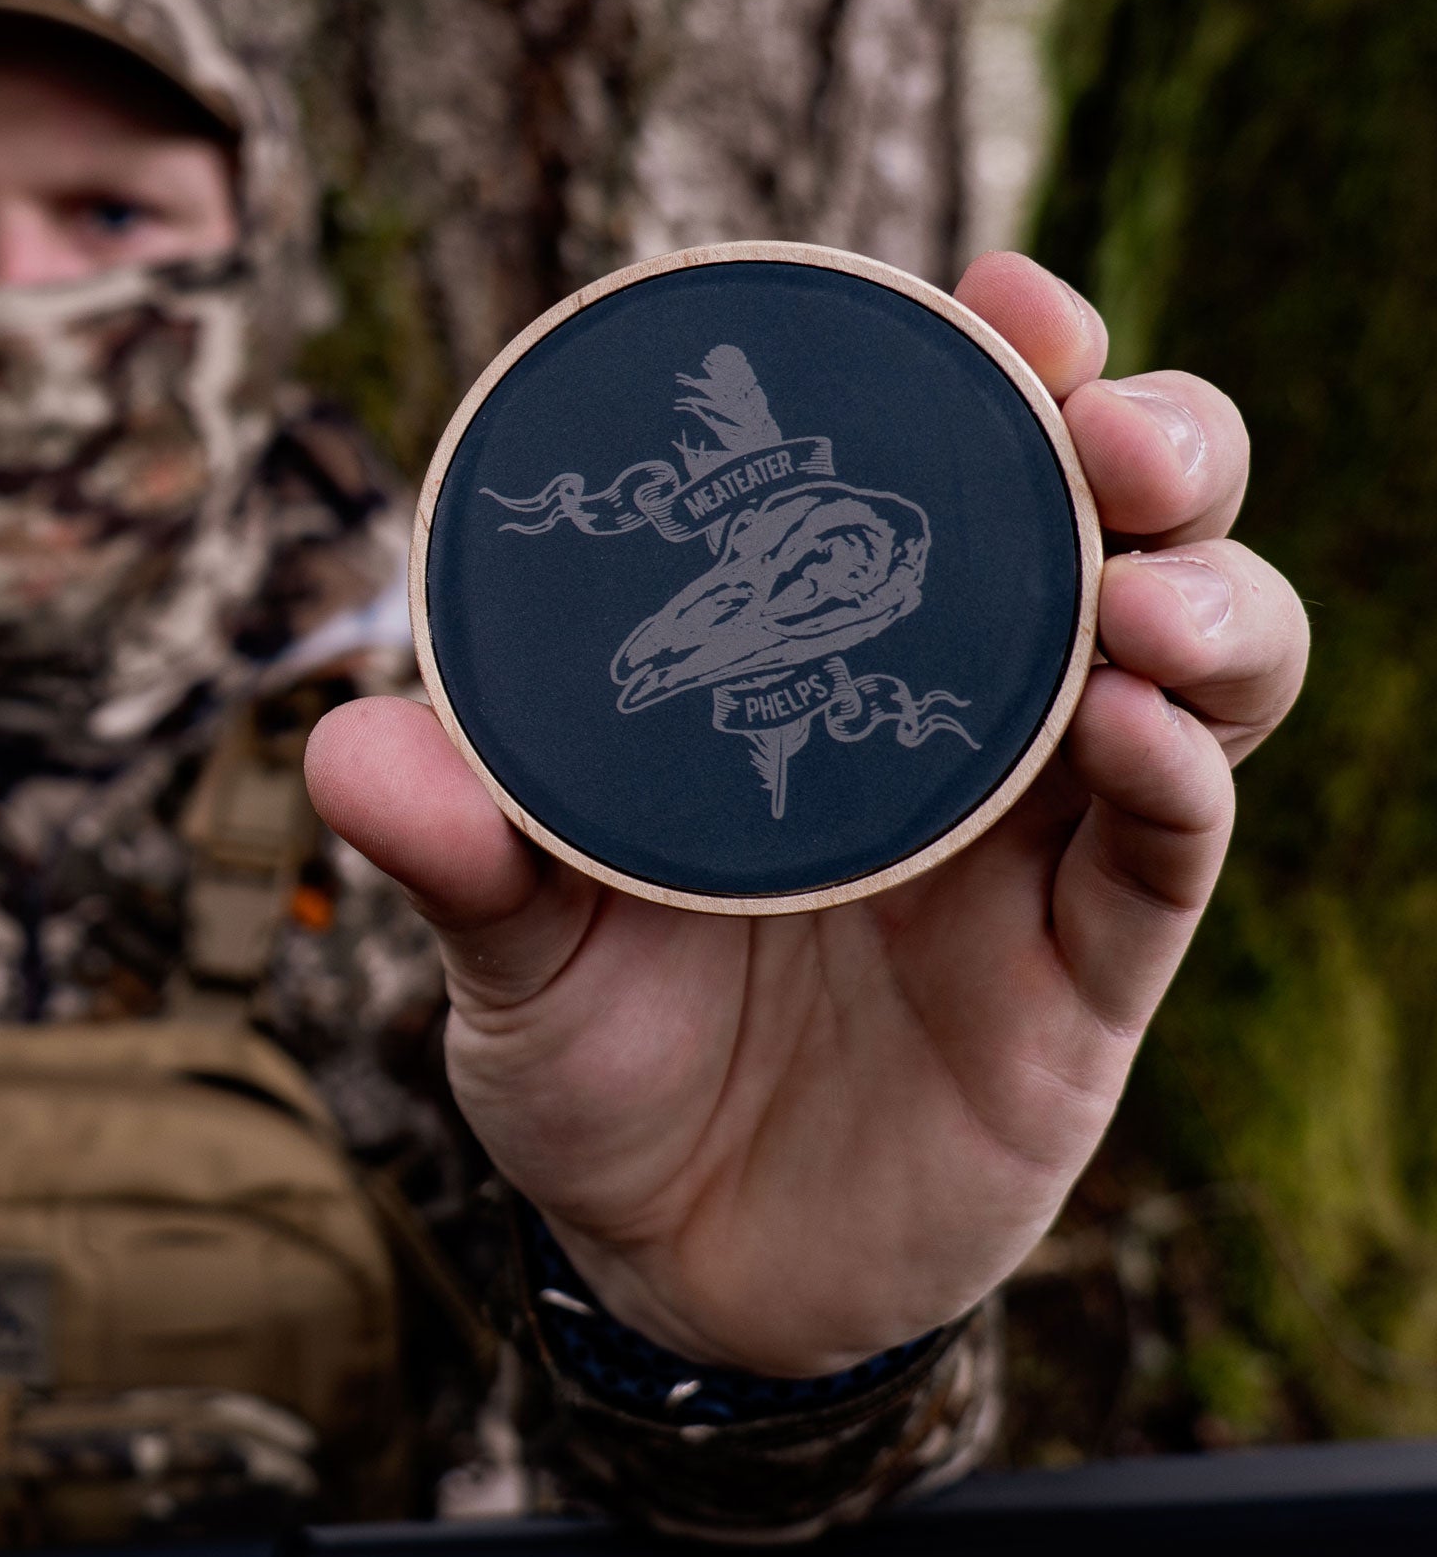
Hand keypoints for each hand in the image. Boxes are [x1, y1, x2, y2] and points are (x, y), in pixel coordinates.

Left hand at [307, 252, 1307, 1376]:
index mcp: (822, 672)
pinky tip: (1139, 735)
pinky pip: (1170, 857)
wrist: (675, 1261)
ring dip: (1209, 601)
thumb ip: (460, 848)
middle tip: (1105, 430)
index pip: (935, 482)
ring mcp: (1035, 848)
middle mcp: (952, 730)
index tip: (993, 295)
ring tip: (1141, 603)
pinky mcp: (1085, 979)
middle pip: (1111, 533)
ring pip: (1199, 670)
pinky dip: (1182, 779)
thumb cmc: (595, 1063)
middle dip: (1150, 440)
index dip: (990, 369)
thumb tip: (346, 744)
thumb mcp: (512, 948)